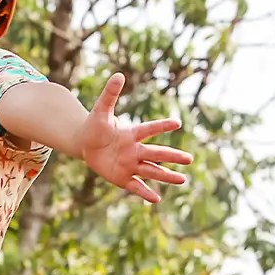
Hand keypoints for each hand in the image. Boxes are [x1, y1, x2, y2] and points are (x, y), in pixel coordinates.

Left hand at [79, 73, 193, 203]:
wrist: (85, 143)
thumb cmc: (95, 125)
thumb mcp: (100, 110)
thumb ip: (110, 94)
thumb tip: (118, 75)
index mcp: (131, 134)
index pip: (149, 129)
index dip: (161, 126)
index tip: (177, 122)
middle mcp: (135, 150)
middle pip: (156, 153)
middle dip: (172, 156)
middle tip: (189, 159)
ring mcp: (130, 165)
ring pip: (152, 171)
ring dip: (166, 176)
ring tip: (183, 180)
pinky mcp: (122, 178)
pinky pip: (136, 186)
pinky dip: (145, 193)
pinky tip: (157, 199)